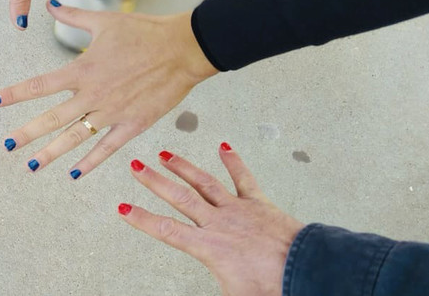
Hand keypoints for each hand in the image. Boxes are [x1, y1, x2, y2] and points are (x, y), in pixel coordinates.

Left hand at [0, 6, 217, 174]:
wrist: (183, 48)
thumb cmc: (144, 31)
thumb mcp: (104, 20)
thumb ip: (72, 16)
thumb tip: (49, 4)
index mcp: (83, 69)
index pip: (40, 85)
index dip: (15, 94)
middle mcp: (93, 95)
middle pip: (52, 119)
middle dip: (26, 133)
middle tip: (6, 146)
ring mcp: (112, 113)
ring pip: (75, 138)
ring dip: (52, 153)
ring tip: (32, 166)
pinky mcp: (133, 125)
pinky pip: (107, 148)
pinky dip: (91, 161)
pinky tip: (75, 173)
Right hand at [120, 145, 303, 295]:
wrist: (306, 270)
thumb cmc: (273, 287)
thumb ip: (217, 287)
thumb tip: (214, 292)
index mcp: (209, 247)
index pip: (166, 230)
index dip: (141, 219)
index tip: (122, 207)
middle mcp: (218, 223)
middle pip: (179, 197)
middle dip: (154, 181)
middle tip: (136, 165)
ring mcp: (239, 210)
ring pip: (205, 183)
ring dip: (183, 167)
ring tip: (166, 154)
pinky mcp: (259, 204)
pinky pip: (244, 179)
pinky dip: (233, 161)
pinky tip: (224, 148)